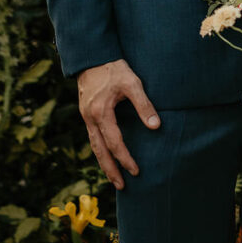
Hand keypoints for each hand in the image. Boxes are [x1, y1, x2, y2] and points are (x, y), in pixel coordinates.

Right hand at [77, 59, 159, 189]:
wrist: (92, 56)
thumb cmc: (114, 68)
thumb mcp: (132, 83)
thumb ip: (144, 105)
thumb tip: (156, 127)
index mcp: (101, 112)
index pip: (115, 143)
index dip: (125, 159)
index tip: (136, 171)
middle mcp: (90, 118)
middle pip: (100, 151)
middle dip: (110, 170)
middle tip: (121, 186)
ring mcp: (86, 116)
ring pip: (94, 146)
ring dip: (104, 162)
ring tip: (113, 177)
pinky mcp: (86, 113)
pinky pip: (93, 137)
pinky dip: (100, 149)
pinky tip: (107, 154)